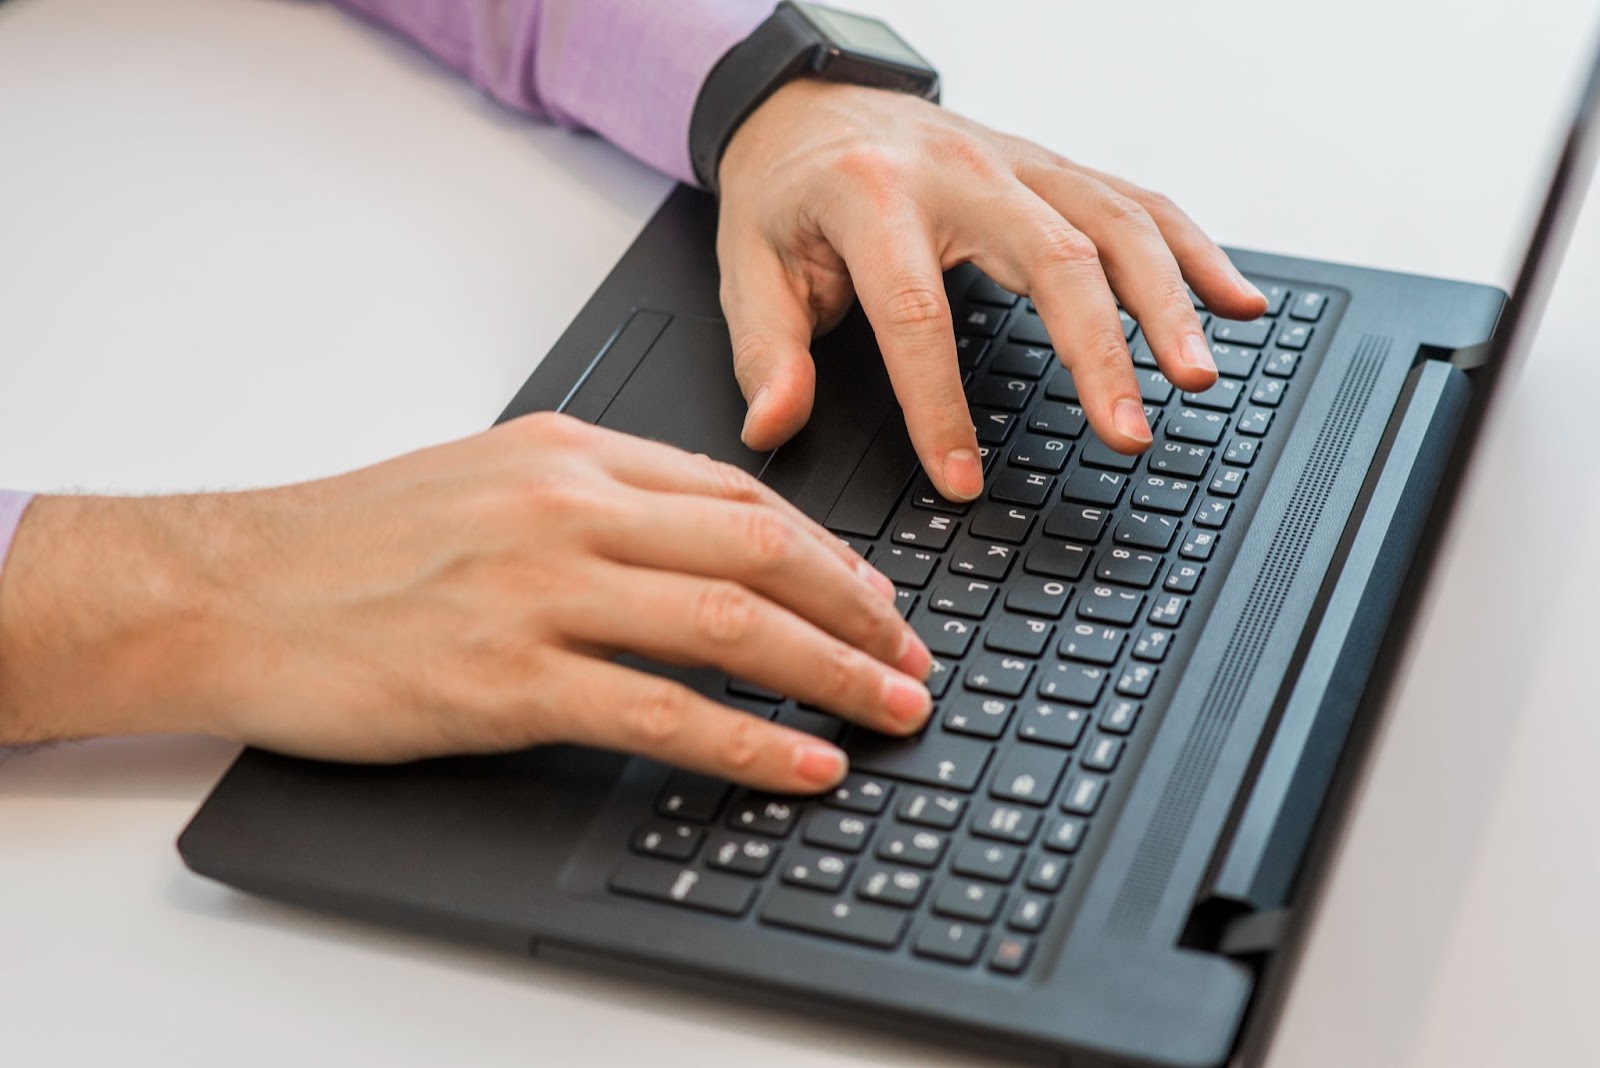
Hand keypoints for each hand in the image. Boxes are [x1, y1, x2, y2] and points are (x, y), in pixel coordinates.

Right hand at [0, 414, 931, 791]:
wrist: (231, 589)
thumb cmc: (350, 541)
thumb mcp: (486, 479)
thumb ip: (595, 499)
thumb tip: (701, 543)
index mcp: (569, 453)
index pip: (738, 496)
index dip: (827, 552)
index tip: (871, 596)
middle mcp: (568, 508)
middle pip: (760, 553)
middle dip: (858, 611)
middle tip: (911, 657)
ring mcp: (541, 591)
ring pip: (732, 625)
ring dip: (833, 673)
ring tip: (891, 710)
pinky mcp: (509, 677)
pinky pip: (663, 710)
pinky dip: (749, 741)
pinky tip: (802, 762)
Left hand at [716, 79, 1266, 499]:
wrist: (811, 101)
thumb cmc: (786, 190)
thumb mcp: (749, 266)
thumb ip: (767, 350)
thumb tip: (775, 426)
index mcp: (874, 196)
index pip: (917, 312)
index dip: (940, 405)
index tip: (961, 478)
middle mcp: (961, 169)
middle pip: (1054, 256)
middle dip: (1099, 351)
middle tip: (1127, 432)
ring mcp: (1018, 162)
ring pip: (1116, 223)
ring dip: (1168, 302)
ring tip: (1197, 378)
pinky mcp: (1052, 169)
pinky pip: (1140, 202)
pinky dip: (1195, 252)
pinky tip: (1236, 304)